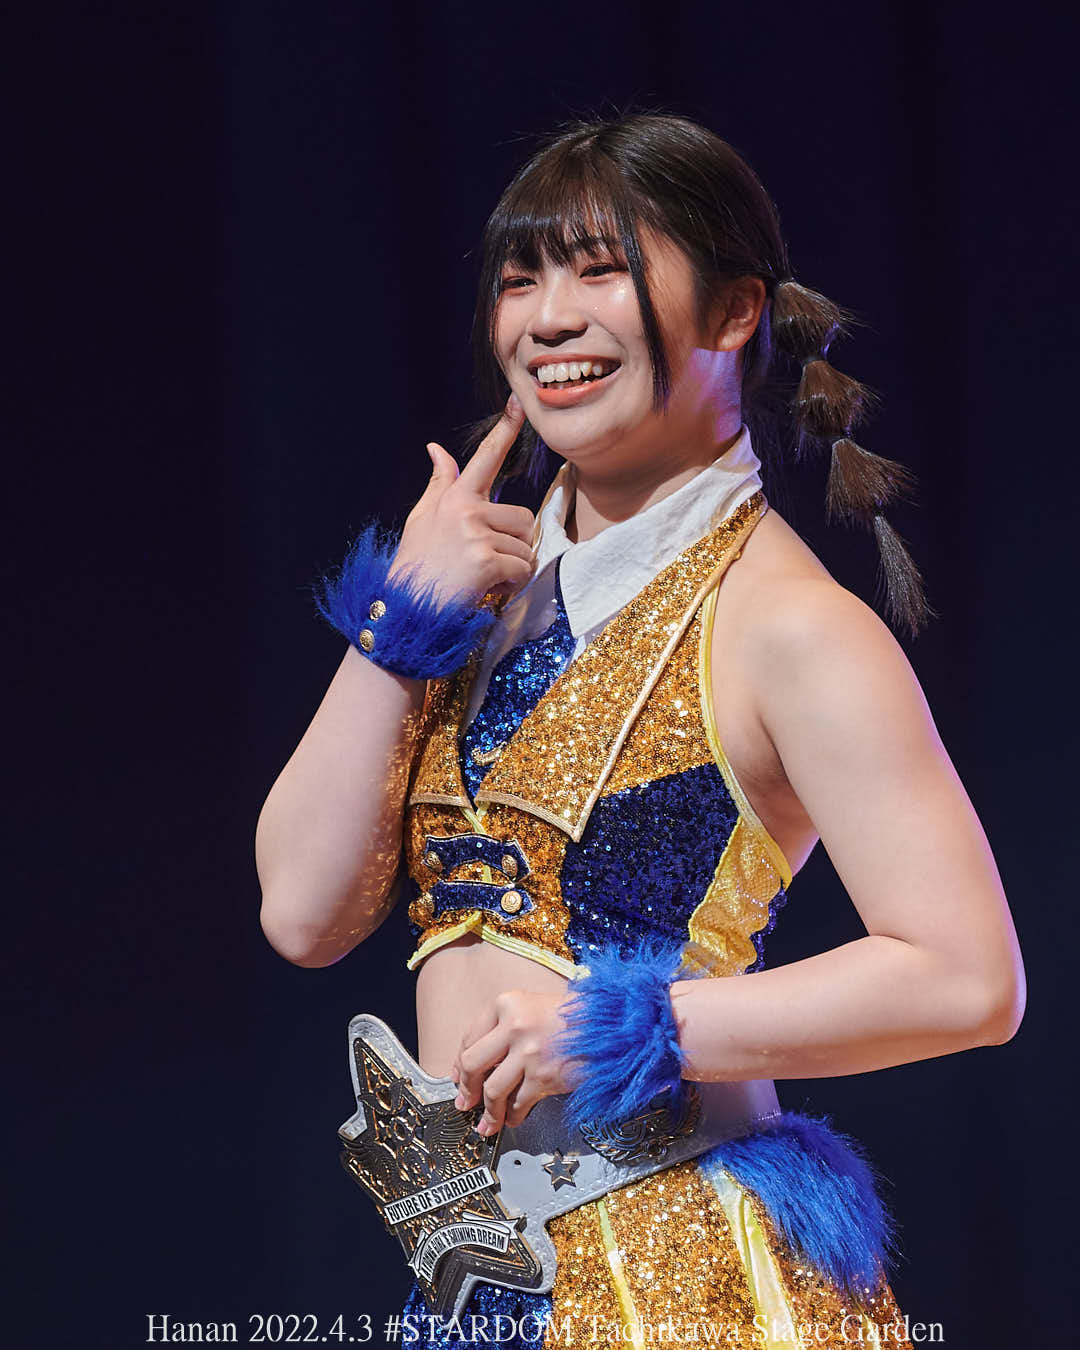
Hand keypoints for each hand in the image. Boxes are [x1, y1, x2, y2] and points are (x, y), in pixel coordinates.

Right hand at [390, 396, 535, 602]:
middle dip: (513, 544)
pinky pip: (522, 569)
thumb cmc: (416, 565)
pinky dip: (512, 585)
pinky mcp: (485, 560)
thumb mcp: (423, 518)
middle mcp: (465, 509)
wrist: (405, 609)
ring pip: (525, 546)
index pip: (483, 458)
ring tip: (483, 577)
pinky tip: (488, 590)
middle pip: (522, 517)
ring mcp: (475, 534)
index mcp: (453, 497)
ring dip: (513, 567)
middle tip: (486, 562)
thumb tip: (437, 449)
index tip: (518, 404)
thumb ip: (440, 484)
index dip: (504, 430)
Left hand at [450, 989, 578, 1134]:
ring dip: (487, 1112)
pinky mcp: (544, 1077)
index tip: (460, 1077)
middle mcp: (514, 1026)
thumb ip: (505, 1029)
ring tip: (486, 1124)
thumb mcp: (532, 1007)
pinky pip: (518, 1103)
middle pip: (473, 1064)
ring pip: (492, 1090)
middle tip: (465, 1103)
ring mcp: (529, 1052)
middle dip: (466, 1089)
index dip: (460, 1063)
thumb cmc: (574, 1017)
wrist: (610, 1025)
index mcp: (507, 1004)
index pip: (470, 1037)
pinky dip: (512, 1116)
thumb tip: (477, 1065)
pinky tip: (512, 1119)